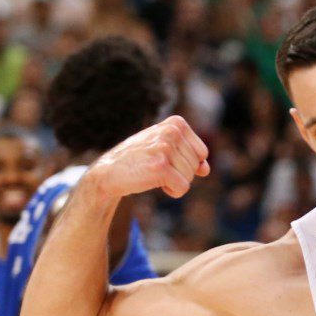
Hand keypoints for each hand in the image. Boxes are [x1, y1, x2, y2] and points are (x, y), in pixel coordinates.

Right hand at [87, 115, 210, 199]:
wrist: (109, 172)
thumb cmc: (139, 159)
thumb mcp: (165, 149)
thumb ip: (189, 155)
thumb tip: (206, 169)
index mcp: (176, 123)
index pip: (202, 153)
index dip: (187, 163)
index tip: (166, 159)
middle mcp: (172, 131)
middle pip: (196, 166)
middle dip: (180, 173)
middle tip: (157, 167)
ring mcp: (165, 148)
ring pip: (190, 177)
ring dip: (174, 182)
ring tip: (153, 173)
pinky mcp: (160, 167)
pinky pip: (182, 188)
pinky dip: (172, 192)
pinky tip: (155, 183)